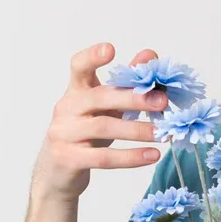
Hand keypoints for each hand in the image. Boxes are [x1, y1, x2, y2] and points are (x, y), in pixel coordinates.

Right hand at [32, 42, 168, 201]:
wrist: (57, 173)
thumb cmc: (86, 135)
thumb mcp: (106, 108)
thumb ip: (127, 83)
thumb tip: (150, 55)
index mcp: (76, 91)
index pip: (78, 67)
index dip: (92, 56)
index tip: (110, 49)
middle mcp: (66, 108)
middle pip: (100, 98)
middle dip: (133, 98)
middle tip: (162, 101)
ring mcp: (64, 133)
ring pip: (103, 128)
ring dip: (137, 130)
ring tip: (163, 134)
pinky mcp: (68, 159)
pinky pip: (103, 158)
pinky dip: (130, 157)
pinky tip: (152, 155)